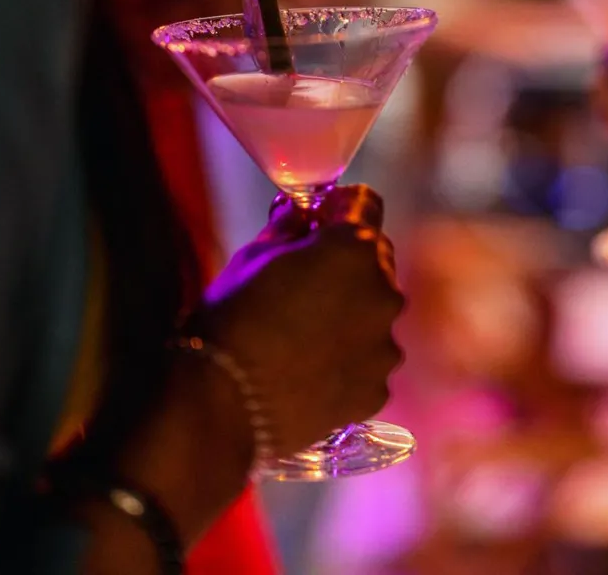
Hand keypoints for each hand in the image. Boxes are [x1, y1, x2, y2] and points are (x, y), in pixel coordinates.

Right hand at [192, 185, 403, 453]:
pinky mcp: (376, 389)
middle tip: (305, 288)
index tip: (319, 225)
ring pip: (374, 317)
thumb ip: (289, 230)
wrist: (223, 401)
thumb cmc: (232, 316)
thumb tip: (301, 217)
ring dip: (351, 319)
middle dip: (348, 267)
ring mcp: (384, 345)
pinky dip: (348, 365)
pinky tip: (310, 375)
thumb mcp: (253, 256)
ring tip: (304, 340)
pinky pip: (368, 365)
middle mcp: (384, 292)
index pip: (366, 205)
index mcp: (355, 247)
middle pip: (376, 262)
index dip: (340, 211)